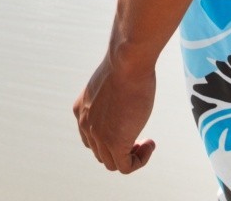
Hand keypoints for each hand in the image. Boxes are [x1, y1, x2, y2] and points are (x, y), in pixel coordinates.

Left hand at [72, 49, 156, 173]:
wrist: (127, 63)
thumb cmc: (126, 66)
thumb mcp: (111, 83)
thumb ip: (112, 98)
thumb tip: (124, 105)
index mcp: (81, 110)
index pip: (91, 138)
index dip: (110, 140)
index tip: (129, 128)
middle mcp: (85, 124)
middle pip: (101, 152)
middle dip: (121, 149)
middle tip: (140, 137)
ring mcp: (98, 135)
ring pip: (112, 163)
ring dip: (131, 156)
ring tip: (146, 142)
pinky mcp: (114, 142)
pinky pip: (125, 167)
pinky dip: (139, 161)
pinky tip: (149, 145)